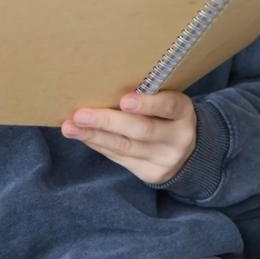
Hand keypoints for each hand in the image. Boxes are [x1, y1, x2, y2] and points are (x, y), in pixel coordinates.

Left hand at [62, 90, 196, 184]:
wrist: (188, 151)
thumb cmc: (168, 115)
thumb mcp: (167, 101)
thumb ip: (148, 94)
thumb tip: (104, 84)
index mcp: (183, 112)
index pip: (168, 107)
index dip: (147, 104)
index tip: (124, 100)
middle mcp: (178, 138)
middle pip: (141, 130)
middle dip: (108, 121)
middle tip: (81, 114)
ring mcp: (165, 159)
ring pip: (125, 147)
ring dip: (94, 135)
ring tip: (70, 127)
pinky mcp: (151, 174)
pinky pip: (120, 158)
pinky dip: (98, 145)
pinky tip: (82, 136)